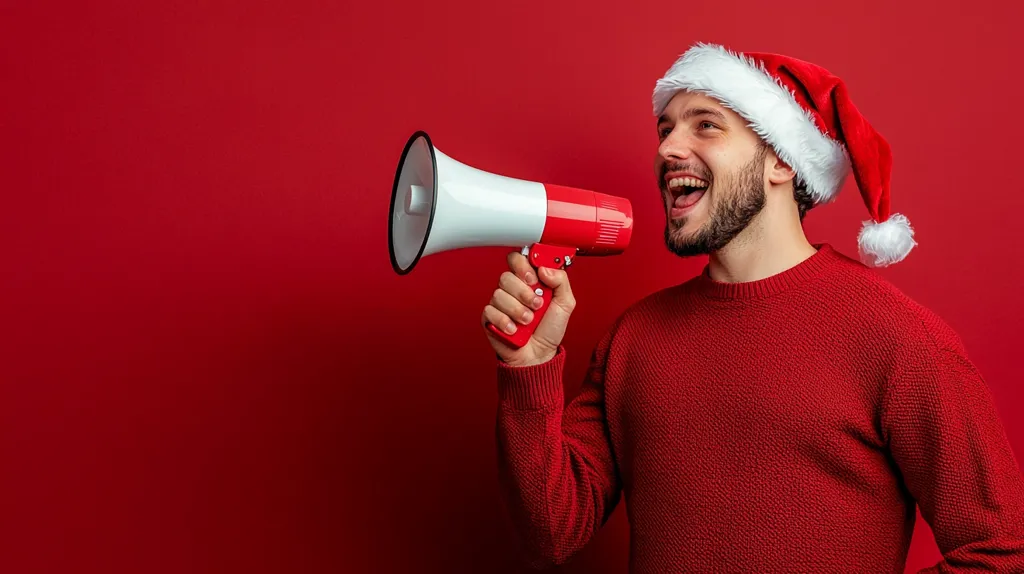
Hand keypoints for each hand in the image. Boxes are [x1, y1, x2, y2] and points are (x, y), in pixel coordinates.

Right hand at [481, 250, 575, 366]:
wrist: (539, 355)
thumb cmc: (549, 329)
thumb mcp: (565, 303)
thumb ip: (561, 280)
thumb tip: (544, 267)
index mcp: (528, 281)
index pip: (517, 259)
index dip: (523, 266)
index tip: (534, 278)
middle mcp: (512, 289)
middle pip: (506, 276)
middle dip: (524, 292)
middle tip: (536, 304)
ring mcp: (499, 303)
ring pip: (499, 294)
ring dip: (518, 310)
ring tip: (528, 321)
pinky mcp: (489, 318)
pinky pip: (490, 311)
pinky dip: (506, 322)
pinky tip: (515, 329)